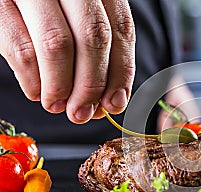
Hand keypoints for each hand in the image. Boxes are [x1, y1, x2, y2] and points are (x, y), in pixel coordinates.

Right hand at [0, 0, 134, 123]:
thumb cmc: (46, 9)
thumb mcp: (78, 18)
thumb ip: (93, 50)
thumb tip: (108, 99)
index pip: (120, 29)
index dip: (121, 72)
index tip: (115, 102)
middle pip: (93, 37)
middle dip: (91, 84)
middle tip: (83, 112)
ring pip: (57, 44)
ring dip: (60, 87)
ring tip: (58, 105)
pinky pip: (20, 47)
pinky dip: (32, 79)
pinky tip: (37, 91)